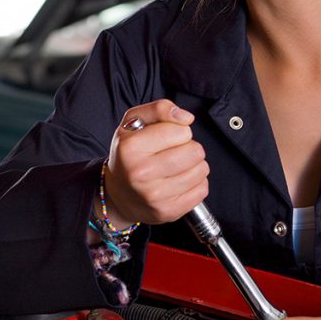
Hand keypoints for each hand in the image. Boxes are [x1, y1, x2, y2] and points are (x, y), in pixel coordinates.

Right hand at [104, 99, 208, 226]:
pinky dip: (195, 184)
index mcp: (131, 147)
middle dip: (189, 148)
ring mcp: (155, 196)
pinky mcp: (168, 211)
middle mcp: (141, 173)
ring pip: (201, 170)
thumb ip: (159, 109)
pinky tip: (178, 182)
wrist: (118, 194)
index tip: (165, 138)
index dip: (178, 131)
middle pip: (195, 151)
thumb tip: (186, 118)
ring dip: (194, 166)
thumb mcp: (134, 122)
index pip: (182, 131)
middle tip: (173, 153)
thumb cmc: (128, 154)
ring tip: (176, 167)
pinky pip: (202, 190)